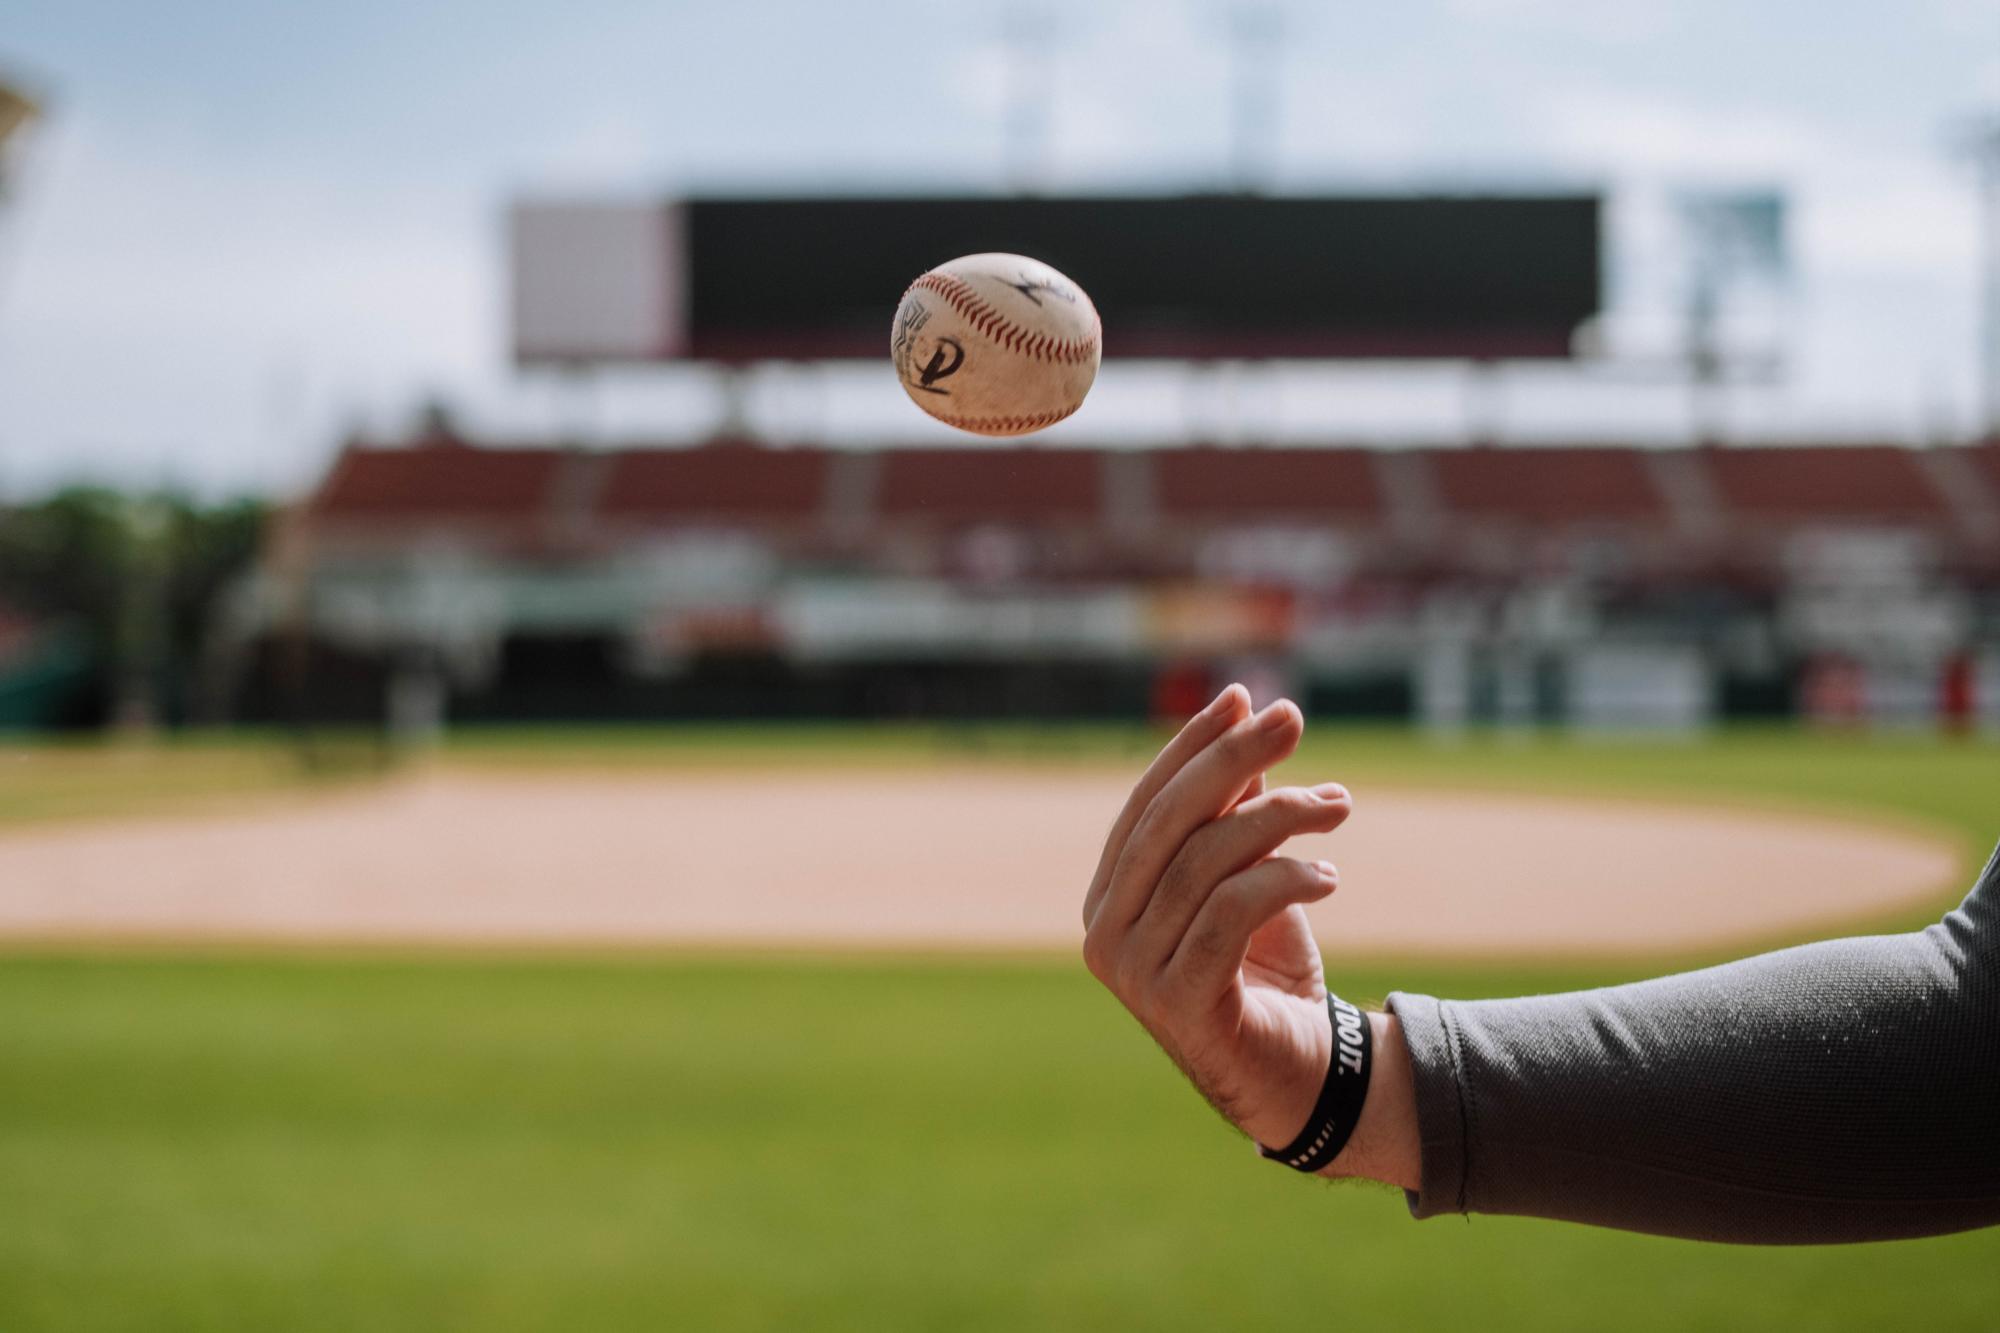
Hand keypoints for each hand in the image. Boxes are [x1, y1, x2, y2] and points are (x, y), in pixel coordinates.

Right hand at [1080, 685, 1353, 1153]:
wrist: (1302, 1081)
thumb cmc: (1270, 973)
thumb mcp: (1252, 876)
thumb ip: (1236, 811)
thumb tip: (1244, 717)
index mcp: (1109, 898)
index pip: (1146, 804)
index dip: (1191, 747)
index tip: (1243, 697)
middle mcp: (1106, 932)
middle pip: (1169, 822)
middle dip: (1232, 760)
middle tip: (1292, 718)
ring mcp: (1135, 973)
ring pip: (1206, 863)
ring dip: (1280, 819)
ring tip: (1338, 808)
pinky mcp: (1179, 1004)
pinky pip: (1229, 914)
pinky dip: (1283, 881)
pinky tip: (1330, 875)